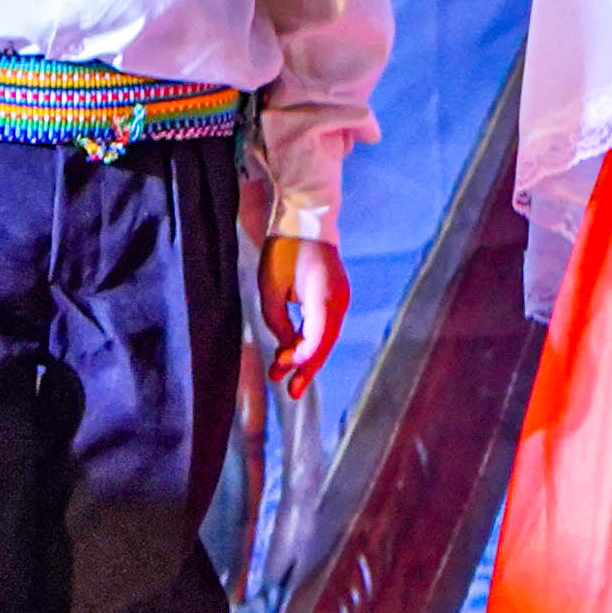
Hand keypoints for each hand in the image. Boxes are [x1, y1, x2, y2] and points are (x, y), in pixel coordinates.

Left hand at [256, 230, 349, 398]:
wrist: (304, 220)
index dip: (299, 358)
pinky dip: (309, 340)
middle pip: (324, 345)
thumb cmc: (283, 250)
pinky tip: (292, 353)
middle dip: (306, 368)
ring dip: (306, 356)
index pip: (316, 341)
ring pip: (325, 338)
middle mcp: (339, 303)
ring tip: (286, 378)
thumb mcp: (271, 288)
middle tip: (291, 392)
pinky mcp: (334, 297)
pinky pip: (323, 326)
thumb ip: (277, 321)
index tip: (279, 367)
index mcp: (325, 300)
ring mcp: (340, 300)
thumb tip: (285, 346)